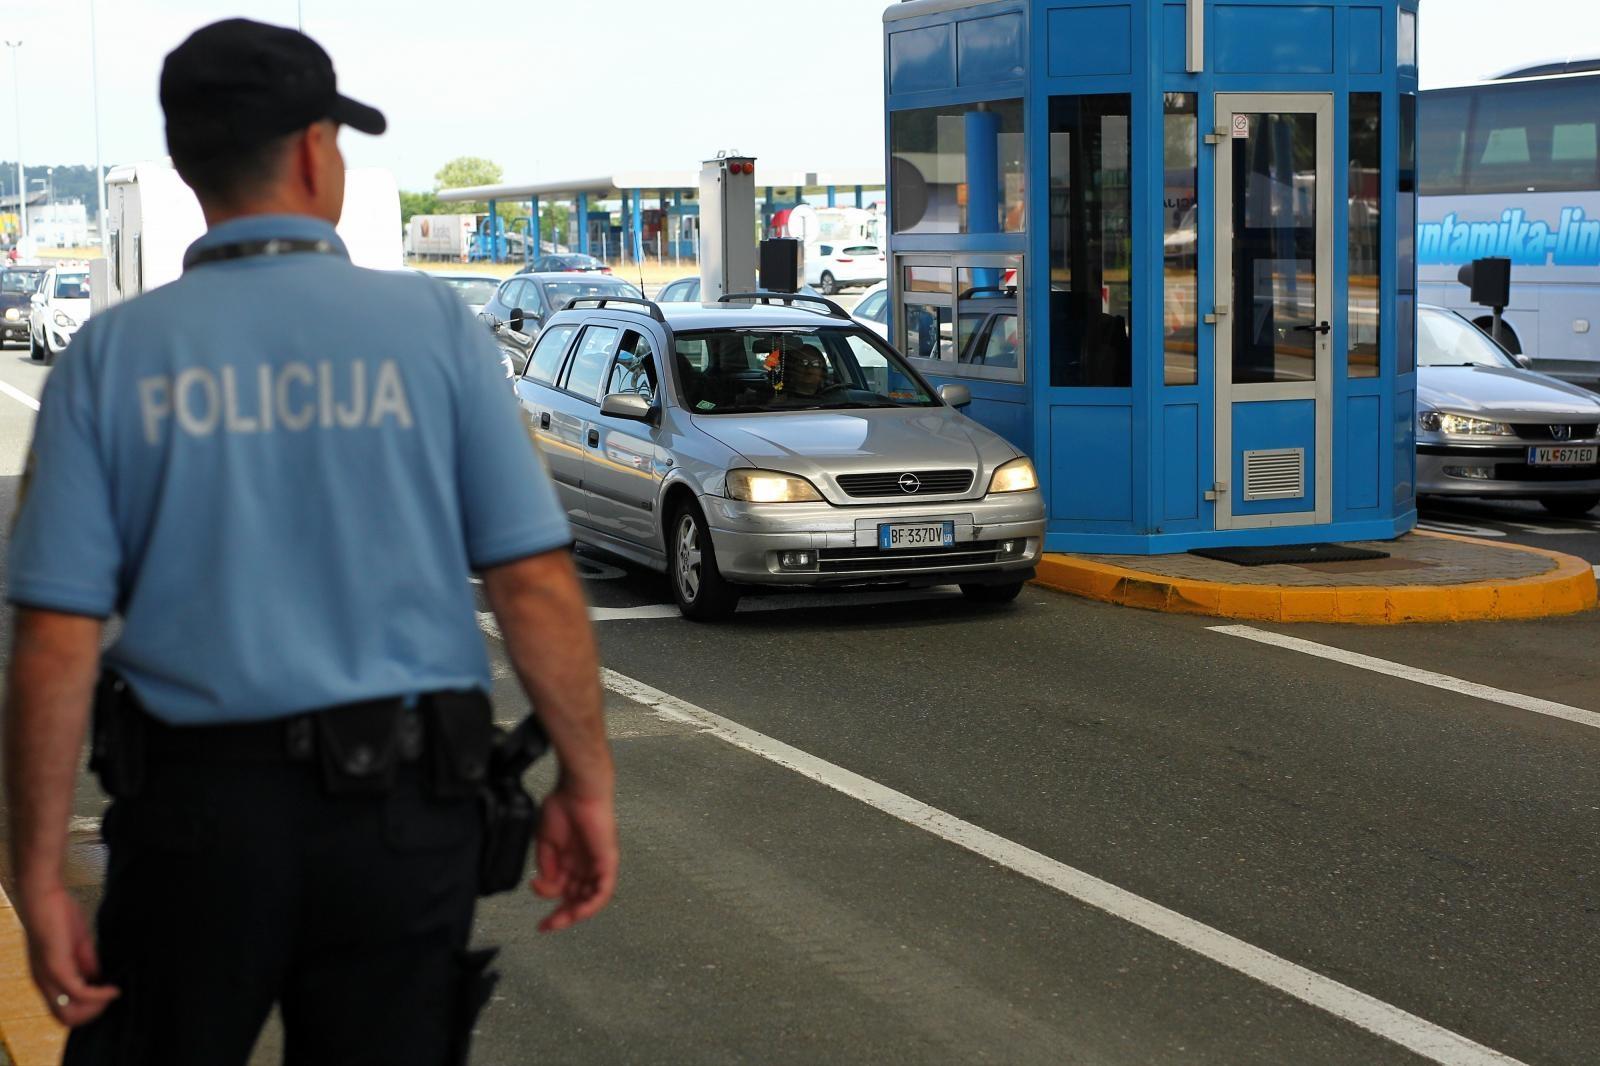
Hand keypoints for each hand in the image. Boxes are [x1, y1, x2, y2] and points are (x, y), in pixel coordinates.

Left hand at [18, 882, 118, 1025]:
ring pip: (68, 1013)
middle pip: (65, 1019)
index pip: (63, 1011)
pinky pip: (79, 991)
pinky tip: (113, 988)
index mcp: (47, 979)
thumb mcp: (77, 945)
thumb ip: (86, 964)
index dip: (87, 1010)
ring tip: (111, 995)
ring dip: (94, 1009)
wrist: (43, 896)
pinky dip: (99, 995)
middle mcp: (44, 984)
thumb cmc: (59, 915)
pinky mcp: (57, 967)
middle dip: (92, 1015)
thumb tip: (99, 979)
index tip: (107, 996)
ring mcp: (48, 977)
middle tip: (110, 999)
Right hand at [528, 783, 617, 932]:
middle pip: (578, 900)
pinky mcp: (608, 860)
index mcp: (572, 861)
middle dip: (563, 916)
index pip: (565, 893)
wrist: (575, 789)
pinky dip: (592, 903)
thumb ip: (547, 868)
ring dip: (576, 913)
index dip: (553, 910)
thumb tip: (544, 887)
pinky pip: (604, 889)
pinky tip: (579, 912)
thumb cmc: (563, 807)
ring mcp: (598, 863)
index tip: (540, 924)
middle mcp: (586, 865)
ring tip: (560, 920)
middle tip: (548, 926)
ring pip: (592, 899)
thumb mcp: (546, 843)